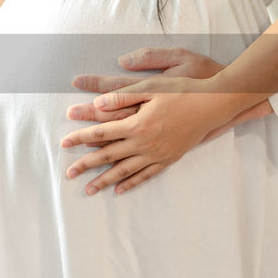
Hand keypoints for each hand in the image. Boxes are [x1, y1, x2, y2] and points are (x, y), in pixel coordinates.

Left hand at [65, 47, 274, 192]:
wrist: (214, 105)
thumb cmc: (183, 91)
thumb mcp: (151, 87)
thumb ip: (123, 96)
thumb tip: (97, 103)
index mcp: (138, 123)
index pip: (101, 132)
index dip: (81, 137)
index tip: (64, 143)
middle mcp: (145, 143)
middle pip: (108, 156)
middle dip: (86, 165)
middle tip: (68, 173)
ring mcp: (157, 154)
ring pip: (125, 171)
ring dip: (104, 180)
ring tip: (88, 189)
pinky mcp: (169, 159)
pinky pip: (146, 175)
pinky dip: (131, 183)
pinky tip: (119, 189)